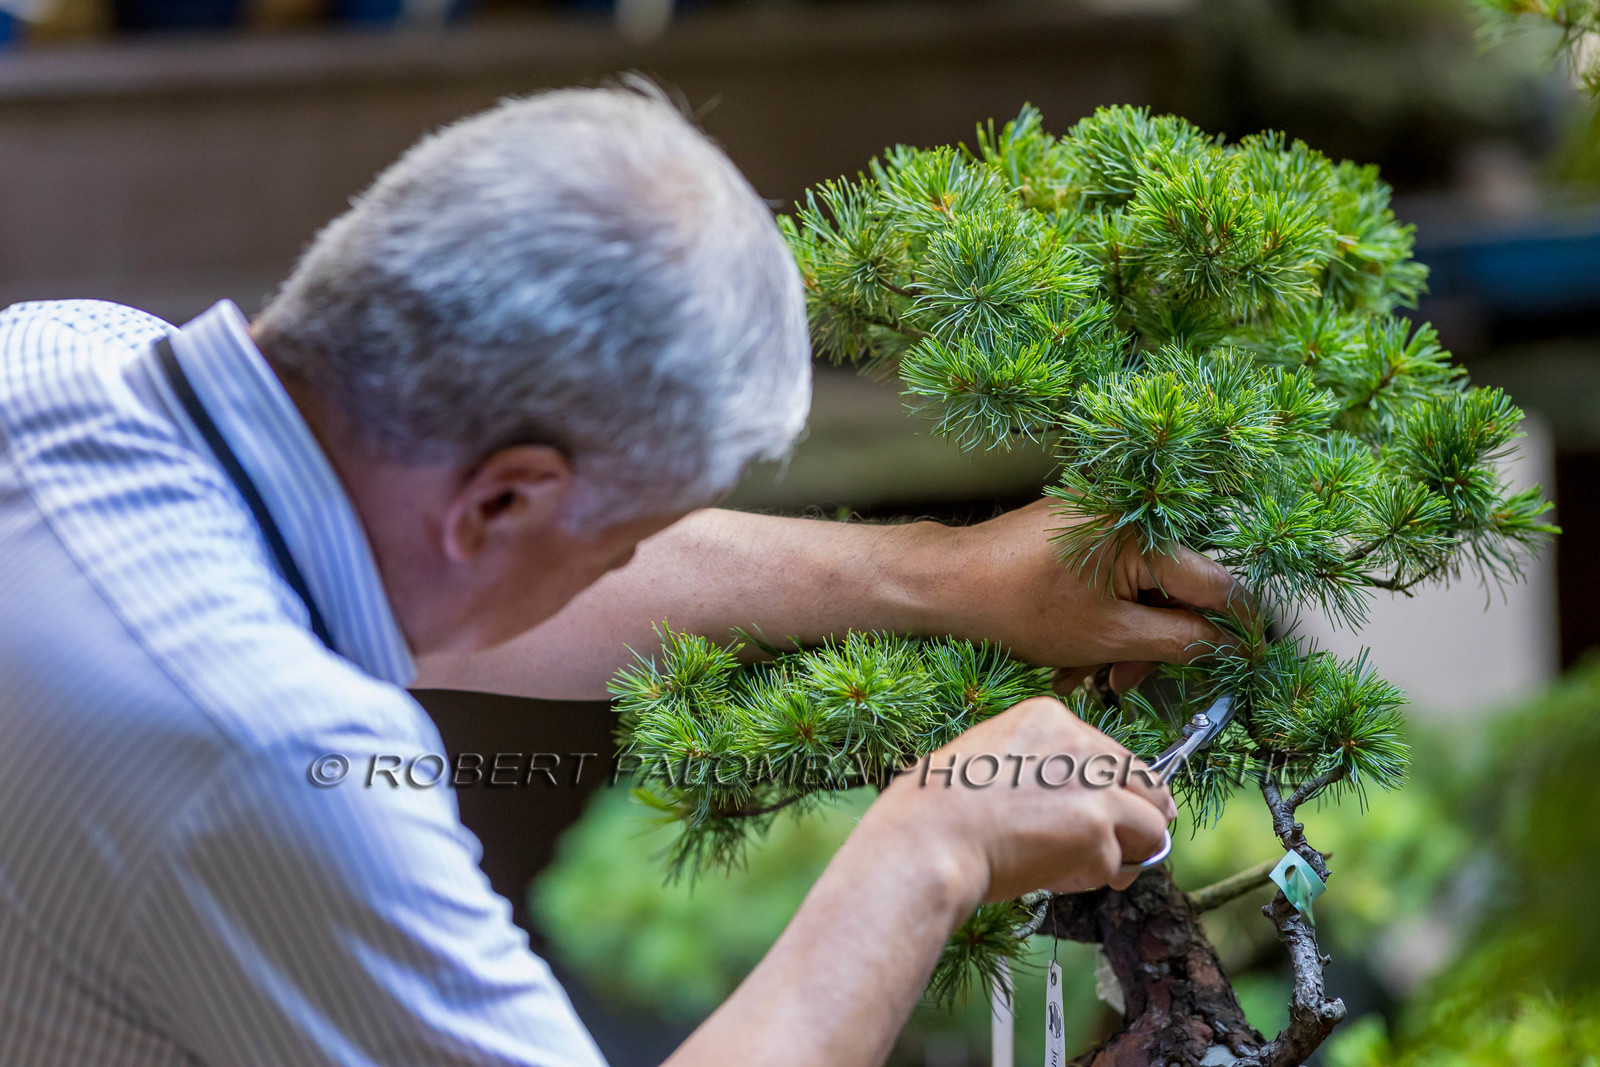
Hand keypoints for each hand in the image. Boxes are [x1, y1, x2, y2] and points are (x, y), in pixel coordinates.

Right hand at [871, 695, 1175, 903]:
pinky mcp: (1096, 827)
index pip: (1111, 754)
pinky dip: (1093, 879)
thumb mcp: (989, 760)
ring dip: (1123, 854)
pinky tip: (1053, 878)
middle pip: (1145, 784)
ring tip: (1080, 870)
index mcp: (1048, 717)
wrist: (925, 842)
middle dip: (1137, 822)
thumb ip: (1040, 770)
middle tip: (1121, 853)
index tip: (1102, 817)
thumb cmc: (937, 811)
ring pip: (1151, 826)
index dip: (1113, 793)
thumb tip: (1077, 807)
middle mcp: (1079, 741)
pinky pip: (1120, 864)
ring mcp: (1093, 783)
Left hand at [902, 499, 1247, 693]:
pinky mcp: (1077, 531)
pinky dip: (1102, 614)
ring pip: (1141, 588)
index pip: (1219, 583)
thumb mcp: (1108, 636)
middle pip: (1177, 587)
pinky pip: (1111, 576)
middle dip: (1159, 641)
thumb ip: (1179, 640)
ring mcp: (1100, 520)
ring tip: (1091, 671)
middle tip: (1128, 678)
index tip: (1243, 657)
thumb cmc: (1017, 606)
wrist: (948, 585)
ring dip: (1126, 636)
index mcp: (1146, 533)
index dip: (1234, 627)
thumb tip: (1227, 645)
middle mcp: (1129, 515)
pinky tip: (1073, 649)